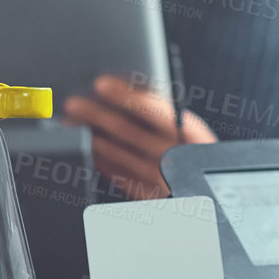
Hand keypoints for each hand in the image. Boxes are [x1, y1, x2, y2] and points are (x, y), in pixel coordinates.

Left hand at [61, 74, 215, 200]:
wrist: (207, 194)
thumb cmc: (196, 153)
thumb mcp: (193, 130)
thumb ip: (166, 114)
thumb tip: (131, 93)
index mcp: (187, 133)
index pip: (151, 108)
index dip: (123, 95)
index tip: (101, 83)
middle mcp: (169, 155)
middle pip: (125, 130)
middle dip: (96, 114)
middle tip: (73, 103)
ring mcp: (154, 175)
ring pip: (114, 152)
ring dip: (90, 135)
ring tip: (71, 122)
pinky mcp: (142, 192)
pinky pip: (113, 172)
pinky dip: (97, 157)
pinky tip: (87, 145)